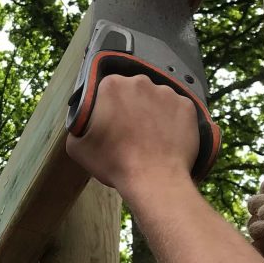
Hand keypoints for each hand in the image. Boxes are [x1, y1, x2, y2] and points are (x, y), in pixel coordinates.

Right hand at [65, 74, 199, 196]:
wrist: (154, 180)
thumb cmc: (115, 164)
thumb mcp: (77, 146)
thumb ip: (77, 123)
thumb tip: (83, 118)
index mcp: (111, 86)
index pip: (108, 88)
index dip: (109, 105)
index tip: (111, 120)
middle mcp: (140, 82)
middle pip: (133, 89)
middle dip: (131, 105)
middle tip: (130, 130)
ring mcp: (166, 93)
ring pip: (156, 98)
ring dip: (152, 111)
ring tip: (150, 137)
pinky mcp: (186, 105)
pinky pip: (177, 108)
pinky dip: (172, 120)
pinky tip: (165, 138)